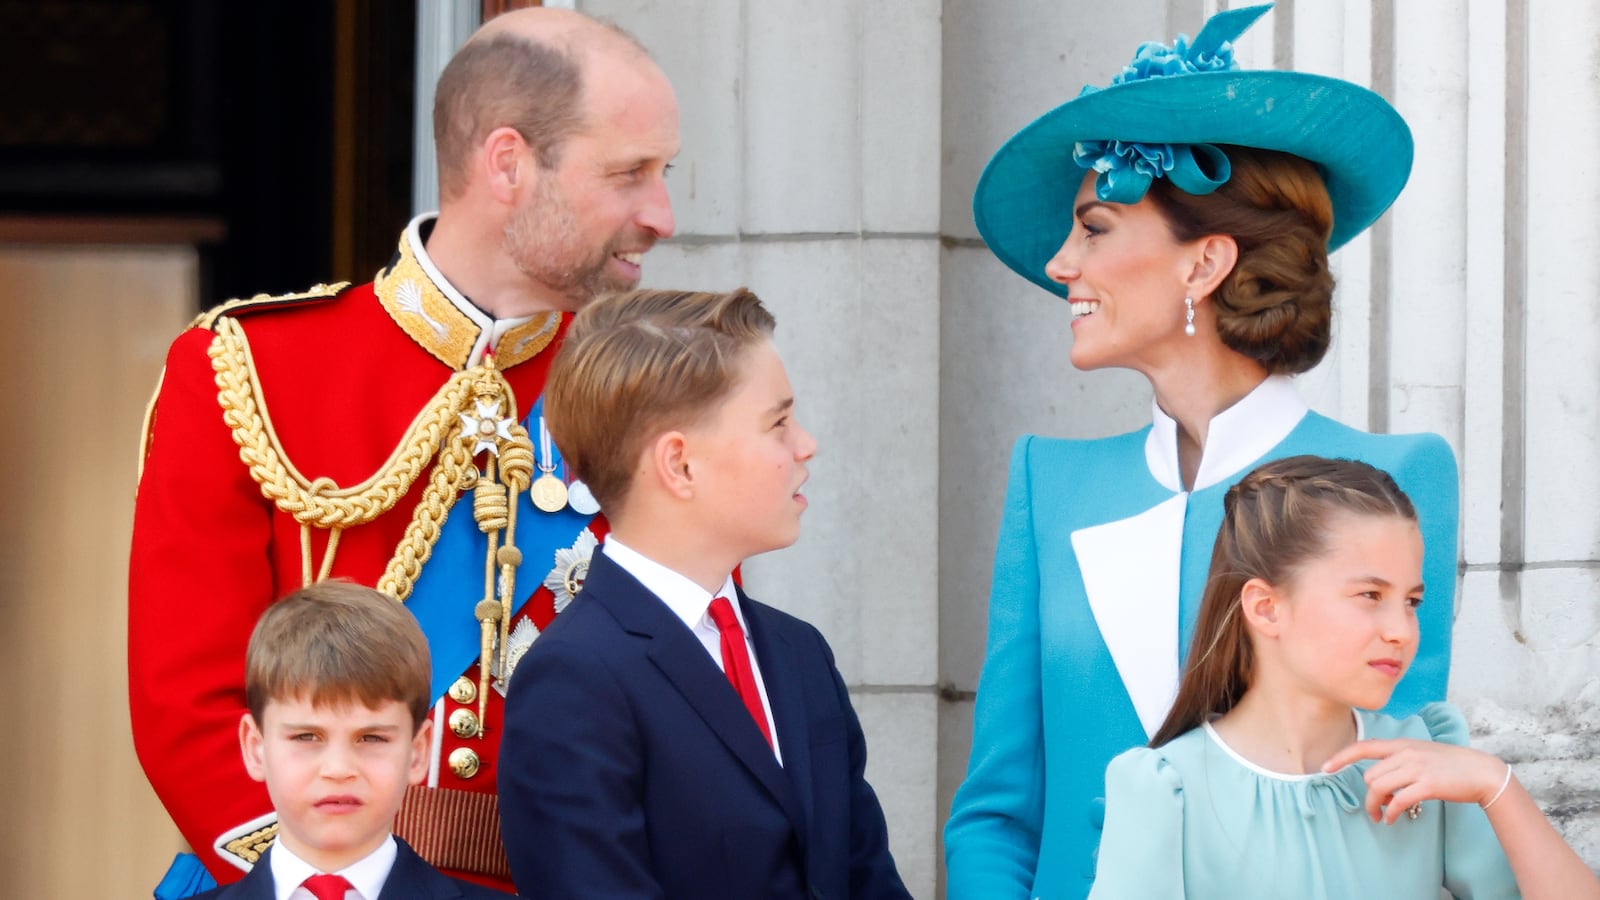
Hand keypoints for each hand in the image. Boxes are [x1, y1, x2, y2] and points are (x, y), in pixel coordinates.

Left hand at [1321, 739, 1508, 824]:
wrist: (1482, 772)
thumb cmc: (1451, 765)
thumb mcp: (1422, 753)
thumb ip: (1400, 760)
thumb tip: (1376, 780)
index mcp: (1403, 744)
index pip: (1364, 746)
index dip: (1341, 757)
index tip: (1325, 768)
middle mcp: (1407, 753)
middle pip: (1370, 776)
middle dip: (1369, 795)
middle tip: (1375, 808)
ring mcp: (1417, 768)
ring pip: (1379, 788)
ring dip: (1375, 806)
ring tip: (1381, 816)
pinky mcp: (1427, 784)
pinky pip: (1398, 800)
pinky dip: (1391, 813)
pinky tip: (1392, 819)